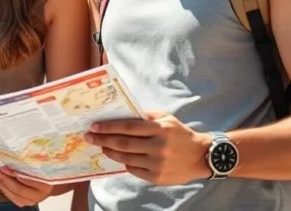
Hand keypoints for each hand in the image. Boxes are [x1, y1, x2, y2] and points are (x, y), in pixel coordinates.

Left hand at [0, 167, 53, 206]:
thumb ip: (31, 163)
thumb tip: (16, 152)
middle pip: (20, 189)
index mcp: (46, 184)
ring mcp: (32, 201)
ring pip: (14, 195)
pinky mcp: (25, 203)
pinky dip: (4, 189)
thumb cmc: (42, 170)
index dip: (17, 175)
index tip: (6, 168)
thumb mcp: (40, 165)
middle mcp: (39, 195)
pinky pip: (12, 198)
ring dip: (2, 185)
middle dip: (6, 180)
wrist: (48, 182)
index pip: (30, 181)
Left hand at [85, 111, 211, 185]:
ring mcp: (157, 164)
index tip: (94, 126)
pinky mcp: (157, 177)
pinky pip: (134, 170)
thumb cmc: (180, 134)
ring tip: (101, 146)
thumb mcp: (166, 118)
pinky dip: (125, 163)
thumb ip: (146, 116)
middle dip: (102, 140)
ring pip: (126, 158)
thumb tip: (122, 114)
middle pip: (123, 143)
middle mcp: (158, 147)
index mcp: (160, 129)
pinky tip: (120, 157)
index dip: (108, 127)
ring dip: (110, 152)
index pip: (128, 127)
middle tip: (89, 137)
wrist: (201, 156)